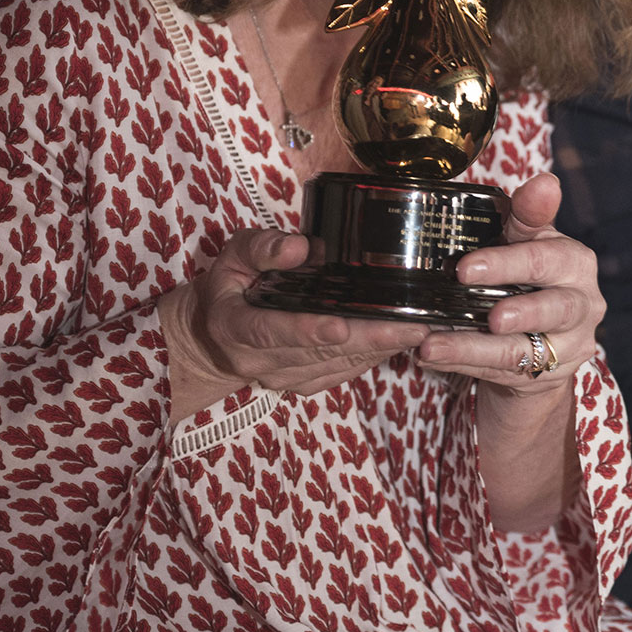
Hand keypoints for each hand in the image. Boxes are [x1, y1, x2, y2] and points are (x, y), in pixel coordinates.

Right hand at [158, 227, 423, 420]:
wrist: (213, 336)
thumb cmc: (229, 286)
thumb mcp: (232, 256)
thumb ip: (262, 248)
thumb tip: (300, 247)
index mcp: (237, 327)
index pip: (272, 332)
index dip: (307, 331)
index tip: (340, 327)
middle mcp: (261, 362)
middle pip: (319, 353)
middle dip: (369, 340)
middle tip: (413, 326)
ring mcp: (284, 378)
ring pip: (337, 365)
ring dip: (378, 349)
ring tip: (418, 330)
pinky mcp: (303, 384)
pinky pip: (342, 373)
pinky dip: (371, 358)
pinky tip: (398, 341)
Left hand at [416, 171, 604, 393]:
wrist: (541, 332)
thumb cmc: (529, 273)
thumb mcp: (526, 240)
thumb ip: (527, 214)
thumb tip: (546, 182)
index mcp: (575, 262)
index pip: (545, 258)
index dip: (507, 262)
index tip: (465, 268)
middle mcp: (583, 304)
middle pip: (550, 307)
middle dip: (508, 309)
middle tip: (463, 311)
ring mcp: (569, 345)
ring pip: (523, 349)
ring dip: (472, 347)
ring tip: (431, 344)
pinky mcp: (548, 375)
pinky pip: (503, 373)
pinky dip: (465, 363)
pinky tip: (433, 355)